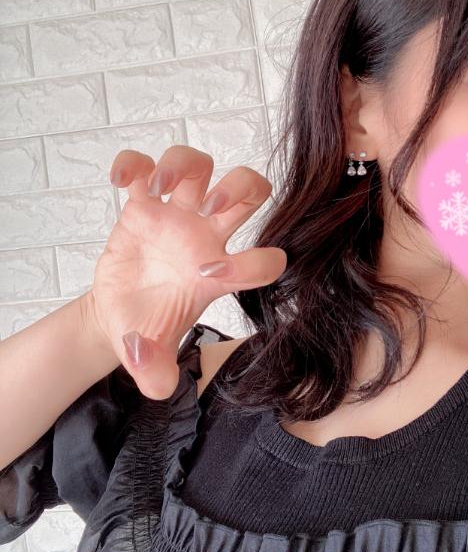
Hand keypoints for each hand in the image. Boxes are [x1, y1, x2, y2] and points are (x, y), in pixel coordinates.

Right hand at [87, 145, 286, 399]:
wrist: (119, 315)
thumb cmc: (146, 329)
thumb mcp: (150, 356)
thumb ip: (157, 370)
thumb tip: (161, 388)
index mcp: (220, 275)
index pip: (264, 262)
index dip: (253, 262)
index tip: (210, 274)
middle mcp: (206, 238)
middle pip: (248, 189)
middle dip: (240, 188)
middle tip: (210, 208)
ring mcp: (175, 217)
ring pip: (199, 166)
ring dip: (185, 165)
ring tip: (162, 188)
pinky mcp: (142, 205)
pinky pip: (143, 167)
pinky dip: (134, 163)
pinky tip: (122, 182)